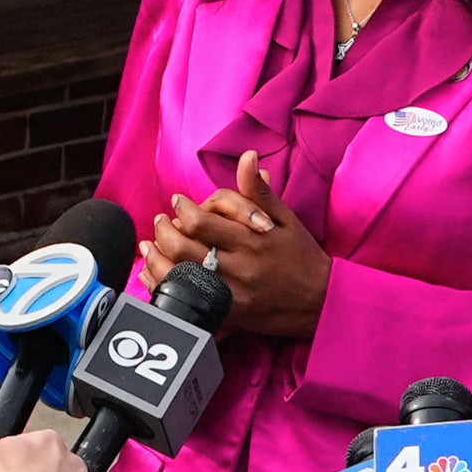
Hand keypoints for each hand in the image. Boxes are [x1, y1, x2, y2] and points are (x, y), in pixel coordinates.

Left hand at [158, 162, 331, 338]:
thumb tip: (248, 156)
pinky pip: (186, 301)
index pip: (202, 223)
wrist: (321, 302)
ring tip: (150, 245)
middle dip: (164, 231)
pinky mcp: (227, 315)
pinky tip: (155, 274)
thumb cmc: (303, 257)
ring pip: (178, 276)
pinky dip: (164, 287)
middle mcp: (238, 268)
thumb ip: (260, 191)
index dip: (182, 209)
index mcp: (251, 241)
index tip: (177, 201)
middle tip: (160, 220)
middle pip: (183, 249)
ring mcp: (230, 295)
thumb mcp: (287, 220)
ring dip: (156, 259)